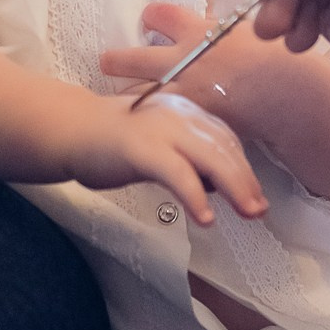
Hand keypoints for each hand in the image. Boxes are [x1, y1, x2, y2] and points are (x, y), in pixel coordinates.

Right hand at [54, 92, 266, 224]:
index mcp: (186, 112)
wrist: (70, 130)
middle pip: (225, 148)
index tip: (257, 196)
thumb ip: (189, 160)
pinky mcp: (142, 147)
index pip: (226, 140)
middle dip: (246, 181)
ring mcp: (161, 129)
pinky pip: (177, 173)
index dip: (245, 169)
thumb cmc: (114, 143)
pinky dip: (195, 195)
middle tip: (259, 211)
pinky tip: (206, 217)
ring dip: (234, 188)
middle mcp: (180, 115)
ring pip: (210, 158)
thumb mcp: (160, 146)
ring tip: (248, 214)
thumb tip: (216, 186)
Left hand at [99, 2, 296, 146]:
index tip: (149, 19)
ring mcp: (184, 94)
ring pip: (139, 97)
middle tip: (106, 61)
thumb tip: (205, 21)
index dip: (153, 17)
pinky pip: (164, 121)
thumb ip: (219, 30)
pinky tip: (150, 124)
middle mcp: (184, 62)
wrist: (288, 95)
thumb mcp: (246, 31)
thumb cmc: (275, 59)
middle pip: (133, 58)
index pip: (160, 16)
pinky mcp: (191, 121)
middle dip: (116, 60)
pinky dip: (156, 121)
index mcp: (198, 32)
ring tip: (121, 98)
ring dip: (131, 96)